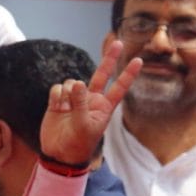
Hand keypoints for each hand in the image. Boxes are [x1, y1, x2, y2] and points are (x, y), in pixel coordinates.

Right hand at [40, 41, 141, 164]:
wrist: (59, 154)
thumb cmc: (78, 144)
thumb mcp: (83, 126)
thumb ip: (81, 104)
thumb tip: (77, 82)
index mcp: (103, 107)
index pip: (119, 87)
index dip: (128, 74)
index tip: (139, 61)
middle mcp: (90, 100)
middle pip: (101, 74)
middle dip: (109, 58)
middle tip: (118, 42)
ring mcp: (74, 99)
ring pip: (72, 82)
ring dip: (68, 92)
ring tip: (65, 109)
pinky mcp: (58, 101)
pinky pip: (57, 88)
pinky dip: (56, 95)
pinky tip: (56, 106)